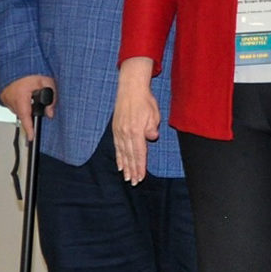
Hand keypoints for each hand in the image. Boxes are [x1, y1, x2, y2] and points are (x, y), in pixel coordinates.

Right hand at [0, 74, 55, 138]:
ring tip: (31, 94)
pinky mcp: (3, 94)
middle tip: (37, 100)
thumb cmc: (30, 68)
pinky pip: (13, 103)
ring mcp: (5, 96)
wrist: (16, 59)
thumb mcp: (46, 81)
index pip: (25, 116)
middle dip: (31, 112)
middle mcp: (10, 97)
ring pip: (18, 109)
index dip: (29, 128)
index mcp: (20, 95)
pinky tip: (24, 94)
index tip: (31, 137)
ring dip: (25, 106)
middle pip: (22, 113)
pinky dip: (19, 102)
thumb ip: (51, 99)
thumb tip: (50, 113)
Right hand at [111, 57, 160, 185]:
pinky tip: (120, 165)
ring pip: (122, 153)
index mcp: (136, 130)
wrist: (130, 89)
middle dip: (133, 170)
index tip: (141, 177)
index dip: (140, 166)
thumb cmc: (145, 101)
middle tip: (134, 182)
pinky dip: (119, 157)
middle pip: (130, 156)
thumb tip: (151, 138)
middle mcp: (126, 133)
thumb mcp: (154, 113)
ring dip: (125, 166)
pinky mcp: (116, 129)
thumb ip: (152, 127)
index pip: (139, 153)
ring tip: (127, 177)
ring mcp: (119, 132)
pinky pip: (117, 147)